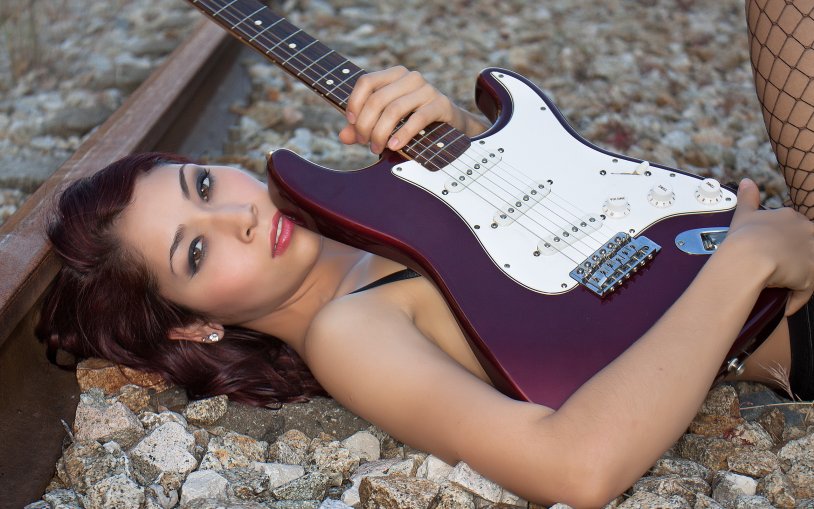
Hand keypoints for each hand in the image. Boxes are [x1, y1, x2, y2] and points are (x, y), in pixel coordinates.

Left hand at [339, 66, 476, 153]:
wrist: (450, 126)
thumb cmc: (412, 123)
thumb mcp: (384, 123)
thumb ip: (362, 127)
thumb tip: (343, 137)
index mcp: (394, 75)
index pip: (366, 82)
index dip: (354, 103)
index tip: (350, 123)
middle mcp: (410, 77)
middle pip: (377, 99)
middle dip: (366, 125)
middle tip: (365, 143)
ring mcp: (427, 89)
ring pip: (394, 109)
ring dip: (381, 133)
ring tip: (377, 148)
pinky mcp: (440, 104)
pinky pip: (417, 119)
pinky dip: (402, 134)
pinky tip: (394, 146)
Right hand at [726, 178, 813, 313]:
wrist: (748, 257)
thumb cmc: (744, 237)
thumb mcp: (744, 213)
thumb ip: (748, 197)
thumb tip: (747, 182)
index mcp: (790, 217)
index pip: (794, 229)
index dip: (782, 241)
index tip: (771, 250)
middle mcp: (805, 233)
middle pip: (805, 248)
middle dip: (792, 259)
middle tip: (773, 269)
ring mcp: (810, 255)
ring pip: (808, 269)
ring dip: (794, 279)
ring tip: (776, 285)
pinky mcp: (809, 276)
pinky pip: (805, 291)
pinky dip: (795, 298)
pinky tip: (784, 304)